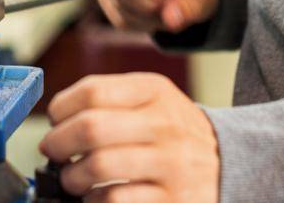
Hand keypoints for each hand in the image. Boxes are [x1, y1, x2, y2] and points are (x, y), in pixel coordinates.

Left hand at [38, 72, 220, 201]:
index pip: (91, 91)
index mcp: (155, 92)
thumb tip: (58, 119)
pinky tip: (94, 196)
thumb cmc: (175, 132)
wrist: (230, 163)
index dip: (61, 109)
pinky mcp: (172, 200)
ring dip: (72, 176)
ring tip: (72, 178)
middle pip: (90, 128)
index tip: (56, 121)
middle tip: (53, 152)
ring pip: (98, 166)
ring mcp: (170, 164)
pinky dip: (93, 200)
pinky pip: (114, 200)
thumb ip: (111, 101)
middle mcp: (165, 124)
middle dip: (58, 143)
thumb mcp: (154, 101)